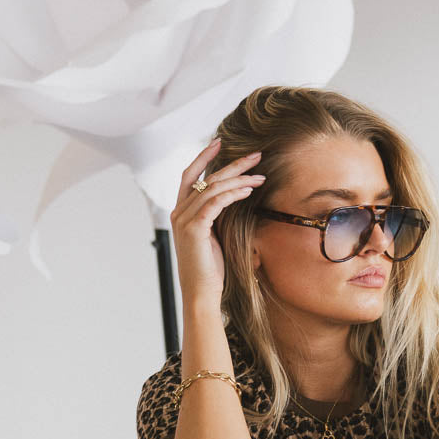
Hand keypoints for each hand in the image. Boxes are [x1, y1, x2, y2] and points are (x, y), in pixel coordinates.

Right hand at [170, 138, 264, 307]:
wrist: (202, 294)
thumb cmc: (210, 271)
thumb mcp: (213, 237)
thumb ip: (217, 216)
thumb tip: (234, 197)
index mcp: (181, 213)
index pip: (189, 176)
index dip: (204, 157)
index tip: (220, 143)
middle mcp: (178, 213)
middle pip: (206, 178)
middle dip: (232, 164)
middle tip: (256, 155)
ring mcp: (184, 220)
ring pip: (212, 188)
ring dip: (239, 179)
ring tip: (260, 175)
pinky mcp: (194, 228)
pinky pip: (216, 202)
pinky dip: (233, 194)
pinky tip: (249, 190)